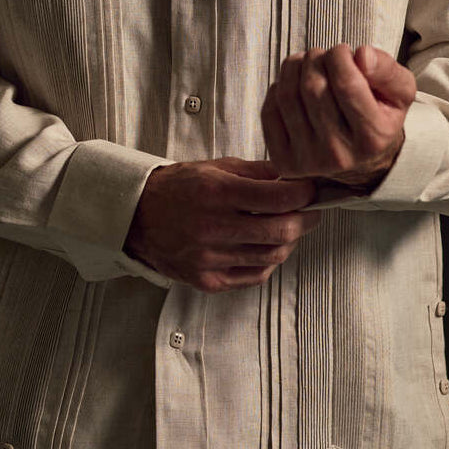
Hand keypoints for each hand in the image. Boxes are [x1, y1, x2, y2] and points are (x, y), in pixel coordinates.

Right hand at [124, 157, 321, 293]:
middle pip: (281, 231)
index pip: (279, 198)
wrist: (136, 217)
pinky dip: (268, 261)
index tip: (312, 189)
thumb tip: (294, 177)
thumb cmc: (177, 188)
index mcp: (216, 192)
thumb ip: (256, 173)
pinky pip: (254, 275)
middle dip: (307, 219)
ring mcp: (210, 258)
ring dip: (290, 241)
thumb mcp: (215, 167)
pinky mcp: (207, 281)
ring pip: (272, 256)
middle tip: (312, 211)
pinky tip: (265, 247)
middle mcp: (213, 226)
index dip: (305, 194)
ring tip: (289, 228)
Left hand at [261, 44, 414, 186]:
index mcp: (373, 138)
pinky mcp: (285, 161)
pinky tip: (295, 87)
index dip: (339, 56)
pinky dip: (278, 88)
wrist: (361, 159)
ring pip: (287, 96)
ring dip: (294, 67)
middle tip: (324, 57)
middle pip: (313, 88)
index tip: (343, 52)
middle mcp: (340, 154)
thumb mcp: (399, 93)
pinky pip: (270, 111)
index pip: (346, 84)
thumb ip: (387, 70)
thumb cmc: (378, 116)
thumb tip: (361, 55)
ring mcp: (309, 161)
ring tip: (308, 64)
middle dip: (316, 59)